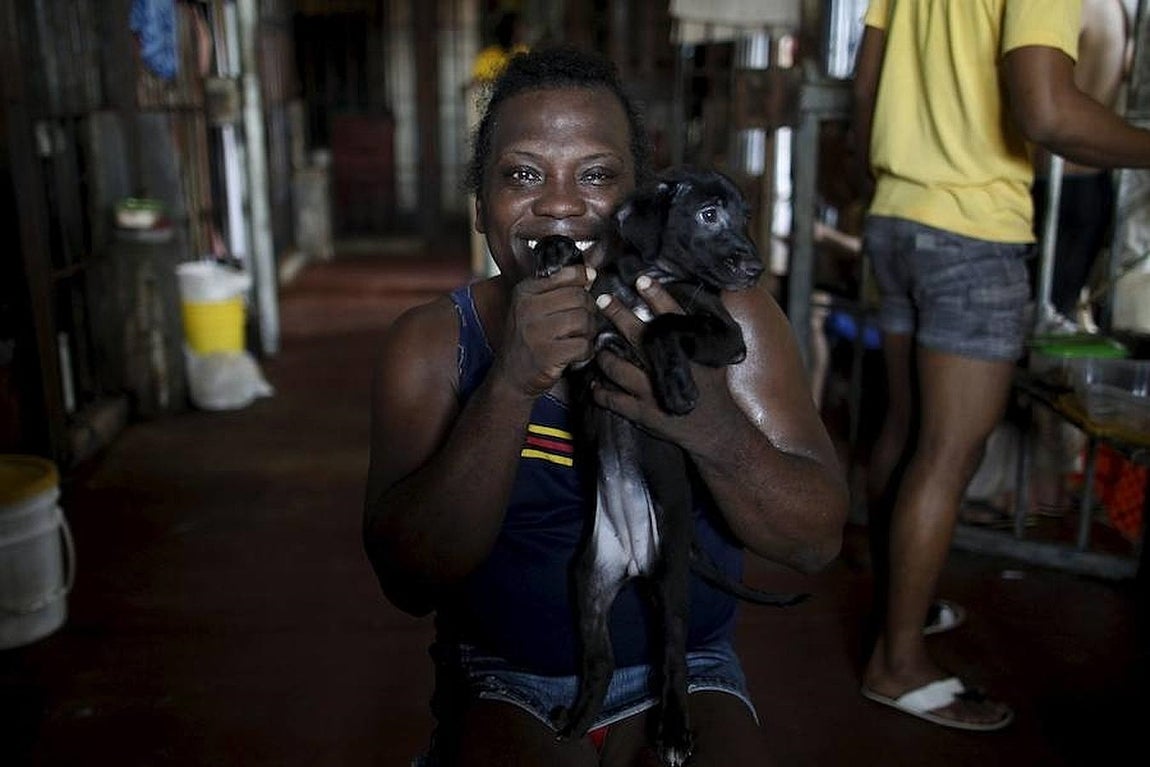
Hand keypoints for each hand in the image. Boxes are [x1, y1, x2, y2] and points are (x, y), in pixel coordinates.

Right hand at [494, 265, 596, 396]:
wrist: (510, 377)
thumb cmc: (527, 340)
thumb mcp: (534, 307)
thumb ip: (560, 287)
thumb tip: (591, 272)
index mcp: (524, 291)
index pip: (568, 275)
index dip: (583, 285)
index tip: (583, 295)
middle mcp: (527, 308)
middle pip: (579, 297)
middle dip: (588, 311)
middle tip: (583, 323)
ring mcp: (535, 332)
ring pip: (583, 320)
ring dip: (589, 331)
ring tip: (579, 337)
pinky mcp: (546, 355)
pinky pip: (583, 345)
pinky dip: (586, 351)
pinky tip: (577, 353)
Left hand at [591, 276, 736, 446]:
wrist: (716, 430)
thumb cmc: (714, 389)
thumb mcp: (715, 358)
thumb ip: (702, 333)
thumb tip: (698, 301)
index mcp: (689, 353)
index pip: (672, 318)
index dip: (656, 296)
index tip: (641, 279)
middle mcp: (668, 369)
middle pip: (639, 336)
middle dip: (619, 315)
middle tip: (603, 300)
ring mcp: (652, 392)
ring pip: (617, 368)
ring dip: (603, 355)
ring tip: (597, 347)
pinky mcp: (642, 413)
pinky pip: (612, 399)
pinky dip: (600, 391)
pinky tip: (594, 384)